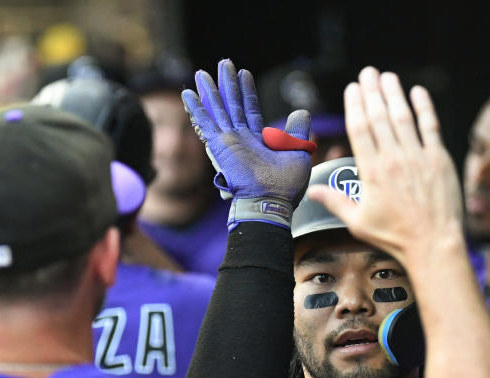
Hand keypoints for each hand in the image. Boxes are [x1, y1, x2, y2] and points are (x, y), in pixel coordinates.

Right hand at [181, 58, 312, 228]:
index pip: (250, 110)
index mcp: (258, 141)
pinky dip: (196, 108)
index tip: (244, 74)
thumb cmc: (286, 185)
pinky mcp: (219, 146)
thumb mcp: (298, 152)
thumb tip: (302, 112)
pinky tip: (188, 94)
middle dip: (227, 84)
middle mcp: (241, 140)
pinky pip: (206, 123)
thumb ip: (297, 132)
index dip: (247, 92)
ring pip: (217, 109)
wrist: (271, 201)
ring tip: (202, 72)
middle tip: (223, 63)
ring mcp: (229, 142)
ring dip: (209, 91)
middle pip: (232, 105)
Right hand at [307, 67, 464, 266]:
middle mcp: (394, 159)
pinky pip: (431, 126)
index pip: (360, 129)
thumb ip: (335, 202)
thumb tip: (312, 191)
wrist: (433, 244)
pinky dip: (424, 107)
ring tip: (387, 76)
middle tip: (368, 72)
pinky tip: (418, 92)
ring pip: (403, 116)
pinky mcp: (439, 159)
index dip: (355, 105)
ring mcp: (418, 157)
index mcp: (372, 172)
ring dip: (394, 93)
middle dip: (372, 91)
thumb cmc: (395, 237)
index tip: (352, 88)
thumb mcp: (358, 222)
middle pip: (380, 116)